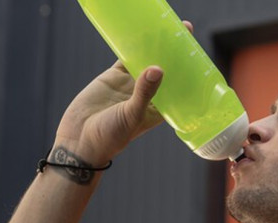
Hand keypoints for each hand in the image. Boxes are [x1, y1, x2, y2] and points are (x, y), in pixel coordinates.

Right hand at [53, 21, 193, 164]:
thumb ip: (144, 93)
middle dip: (175, 55)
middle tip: (186, 33)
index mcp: (159, 110)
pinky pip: (126, 58)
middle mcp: (148, 96)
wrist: (79, 139)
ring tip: (167, 29)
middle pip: (166, 72)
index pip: (179, 89)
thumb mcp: (131, 116)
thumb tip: (158, 69)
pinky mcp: (114, 77)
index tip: (198, 59)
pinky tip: (141, 32)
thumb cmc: (111, 136)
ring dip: (155, 47)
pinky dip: (133, 46)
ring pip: (147, 61)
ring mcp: (131, 85)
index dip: (189, 75)